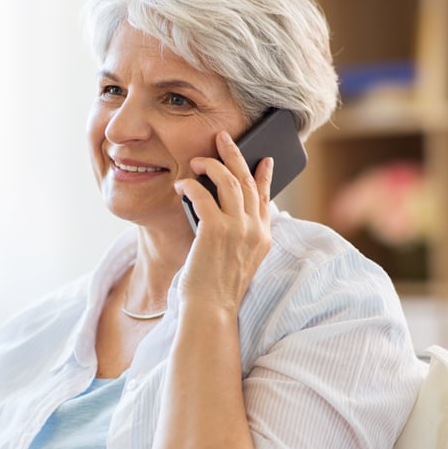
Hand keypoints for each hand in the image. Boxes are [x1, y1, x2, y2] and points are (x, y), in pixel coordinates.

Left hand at [174, 130, 274, 317]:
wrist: (211, 310)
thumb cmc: (217, 288)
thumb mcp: (238, 260)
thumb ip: (240, 235)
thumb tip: (226, 210)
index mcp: (263, 237)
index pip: (266, 198)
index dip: (264, 175)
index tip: (263, 159)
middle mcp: (255, 230)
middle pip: (248, 181)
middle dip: (235, 154)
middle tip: (222, 137)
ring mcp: (238, 229)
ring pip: (229, 181)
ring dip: (211, 165)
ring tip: (197, 160)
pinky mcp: (215, 231)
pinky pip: (203, 195)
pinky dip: (191, 185)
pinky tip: (181, 184)